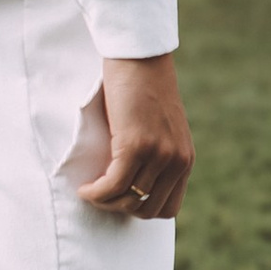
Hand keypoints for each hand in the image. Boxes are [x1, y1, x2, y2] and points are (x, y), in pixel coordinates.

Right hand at [79, 53, 193, 219]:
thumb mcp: (161, 129)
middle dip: (121, 208)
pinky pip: (112, 185)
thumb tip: (133, 185)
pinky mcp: (136, 146)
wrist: (139, 59)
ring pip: (128, 199)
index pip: (169, 208)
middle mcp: (177, 161)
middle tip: (102, 196)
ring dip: (105, 202)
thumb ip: (157, 156)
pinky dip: (95, 192)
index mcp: (185, 160)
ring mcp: (158, 154)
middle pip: (148, 210)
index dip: (141, 209)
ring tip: (90, 191)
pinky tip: (85, 188)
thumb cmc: (143, 90)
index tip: (120, 199)